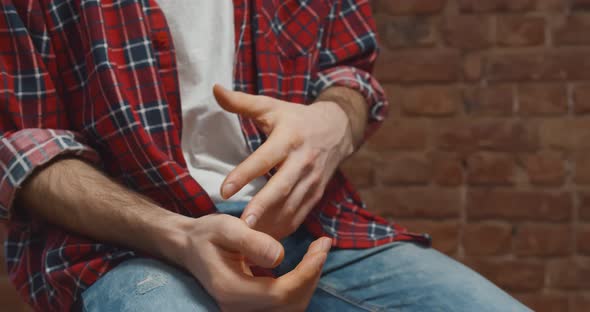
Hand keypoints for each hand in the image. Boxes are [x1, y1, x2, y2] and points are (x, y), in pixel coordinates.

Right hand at [180, 214, 330, 310]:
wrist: (189, 246)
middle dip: (312, 275)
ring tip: (317, 253)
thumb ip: (251, 240)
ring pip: (291, 307)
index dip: (307, 272)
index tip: (321, 245)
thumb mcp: (225, 227)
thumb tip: (280, 255)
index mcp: (231, 290)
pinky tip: (306, 265)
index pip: (280, 294)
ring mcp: (243, 311)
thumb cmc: (207, 234)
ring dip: (309, 281)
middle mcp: (237, 308)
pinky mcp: (251, 307)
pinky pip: (284, 305)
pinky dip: (300, 286)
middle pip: (290, 305)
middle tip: (323, 245)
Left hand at [213, 85, 353, 239]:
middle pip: (281, 187)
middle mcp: (302, 161)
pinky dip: (284, 228)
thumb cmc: (296, 119)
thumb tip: (215, 89)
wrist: (337, 129)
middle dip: (262, 208)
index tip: (224, 190)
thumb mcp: (271, 107)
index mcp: (288, 138)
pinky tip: (266, 239)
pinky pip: (300, 214)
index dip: (244, 175)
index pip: (264, 158)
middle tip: (243, 226)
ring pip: (292, 206)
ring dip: (272, 223)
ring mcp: (312, 180)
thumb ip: (242, 102)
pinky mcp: (317, 194)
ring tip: (249, 238)